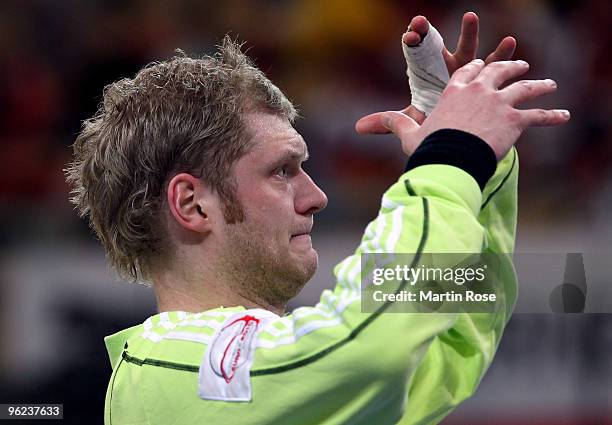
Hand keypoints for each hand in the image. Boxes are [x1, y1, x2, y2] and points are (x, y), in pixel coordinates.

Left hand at [356, 12, 516, 133]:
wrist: (458, 124)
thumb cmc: (436, 117)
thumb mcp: (414, 119)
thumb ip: (390, 122)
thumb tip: (358, 128)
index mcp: (427, 71)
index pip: (416, 52)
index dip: (413, 42)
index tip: (410, 35)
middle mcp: (445, 65)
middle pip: (436, 45)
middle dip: (430, 33)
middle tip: (422, 22)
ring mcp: (466, 67)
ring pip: (467, 48)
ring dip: (469, 33)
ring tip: (470, 17)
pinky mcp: (486, 75)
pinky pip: (493, 63)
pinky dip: (501, 53)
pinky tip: (510, 40)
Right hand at [379, 59, 569, 159]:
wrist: (450, 160)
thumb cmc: (429, 148)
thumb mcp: (409, 134)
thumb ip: (393, 124)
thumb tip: (361, 125)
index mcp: (454, 90)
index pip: (467, 71)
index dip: (476, 68)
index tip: (482, 67)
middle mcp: (479, 90)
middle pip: (498, 71)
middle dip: (510, 66)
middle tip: (520, 65)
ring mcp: (499, 103)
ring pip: (524, 88)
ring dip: (537, 85)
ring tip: (548, 85)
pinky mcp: (515, 119)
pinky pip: (538, 115)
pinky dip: (552, 115)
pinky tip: (563, 115)